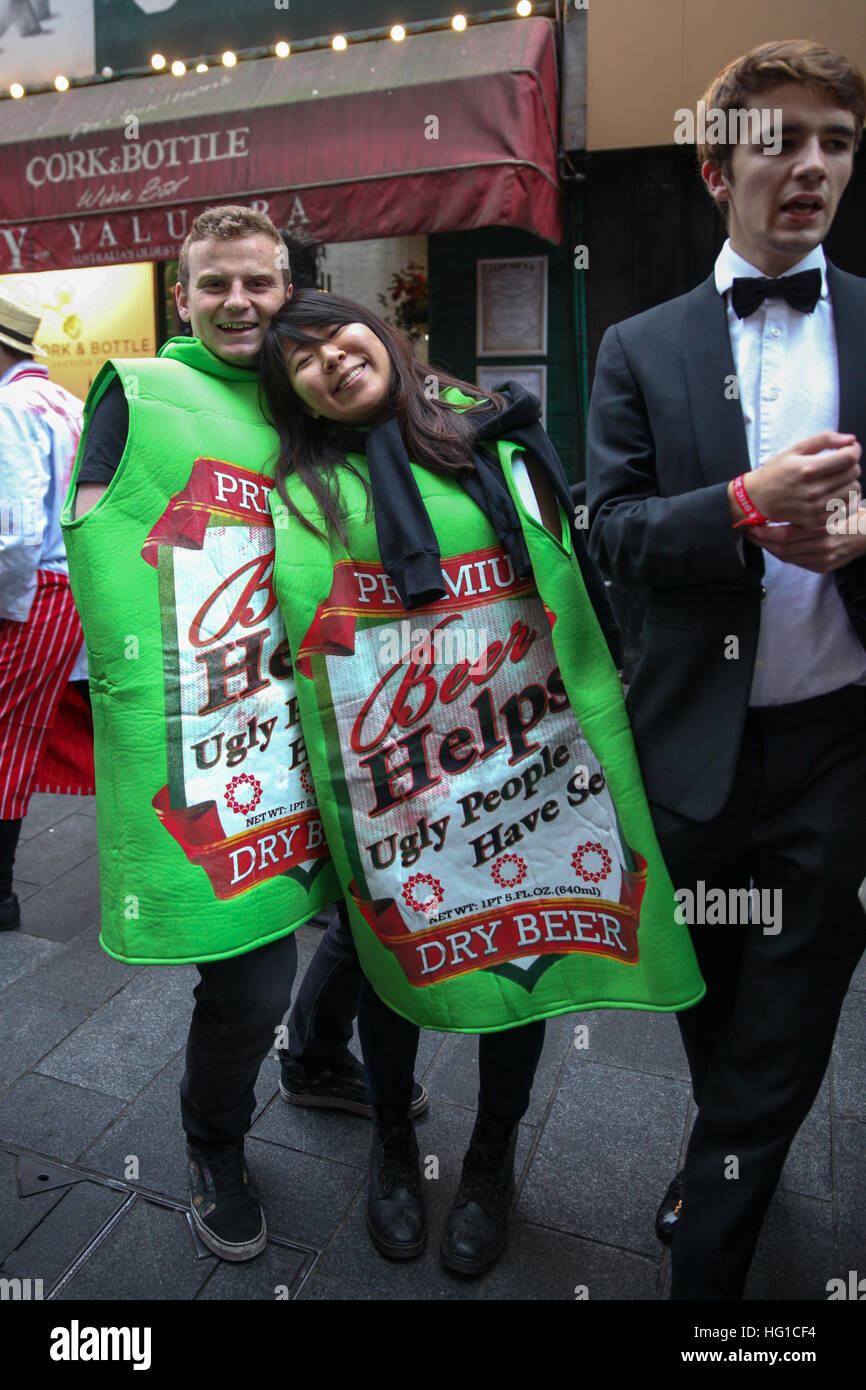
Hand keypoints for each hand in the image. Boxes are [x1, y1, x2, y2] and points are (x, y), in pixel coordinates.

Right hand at [728, 432, 860, 527]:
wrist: (759, 498)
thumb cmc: (777, 471)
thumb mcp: (795, 449)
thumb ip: (825, 439)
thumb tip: (851, 439)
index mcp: (807, 469)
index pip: (849, 458)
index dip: (854, 450)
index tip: (849, 448)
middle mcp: (813, 490)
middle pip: (853, 473)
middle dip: (850, 464)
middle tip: (838, 463)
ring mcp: (816, 508)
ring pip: (854, 490)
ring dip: (850, 481)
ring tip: (837, 478)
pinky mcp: (818, 520)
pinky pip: (847, 507)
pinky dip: (846, 498)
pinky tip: (835, 492)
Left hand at [746, 519, 865, 572]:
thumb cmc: (847, 514)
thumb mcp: (828, 506)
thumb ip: (806, 511)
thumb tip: (777, 511)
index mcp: (822, 528)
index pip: (785, 534)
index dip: (765, 532)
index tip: (753, 525)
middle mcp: (823, 546)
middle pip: (782, 548)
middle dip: (762, 541)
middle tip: (749, 533)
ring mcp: (823, 559)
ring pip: (787, 557)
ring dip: (770, 548)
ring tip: (759, 539)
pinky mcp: (825, 567)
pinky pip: (797, 563)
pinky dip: (784, 555)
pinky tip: (776, 547)